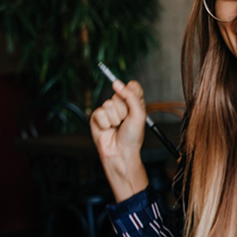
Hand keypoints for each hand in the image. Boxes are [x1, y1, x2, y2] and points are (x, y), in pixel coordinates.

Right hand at [90, 80, 148, 199]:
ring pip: (109, 104)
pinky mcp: (97, 116)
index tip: (133, 104)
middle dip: (123, 110)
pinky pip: (100, 112)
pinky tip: (108, 129)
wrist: (120, 153)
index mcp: (134, 103)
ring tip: (117, 127)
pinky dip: (105, 123)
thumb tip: (117, 83)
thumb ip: (130, 96)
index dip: (131, 93)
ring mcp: (108, 110)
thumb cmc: (132, 137)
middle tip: (125, 122)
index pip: (132, 86)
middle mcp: (121, 104)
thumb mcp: (138, 115)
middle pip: (119, 94)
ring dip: (115, 119)